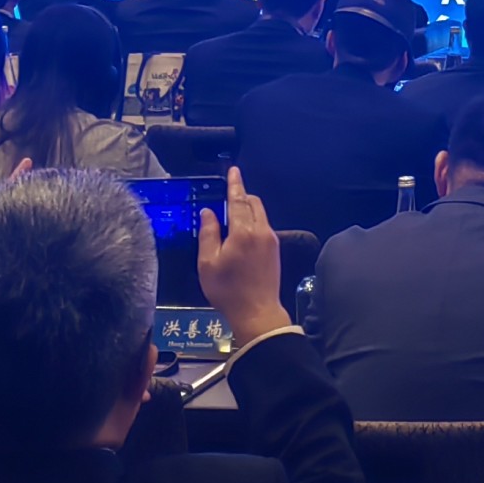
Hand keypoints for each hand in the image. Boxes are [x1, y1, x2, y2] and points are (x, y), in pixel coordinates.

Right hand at [198, 169, 291, 341]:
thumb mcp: (208, 263)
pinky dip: (252, 221)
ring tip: (232, 213)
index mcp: (243, 231)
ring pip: (260, 214)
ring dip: (247, 209)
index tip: (234, 170)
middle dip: (241, 195)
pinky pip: (263, 226)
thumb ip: (208, 234)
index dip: (234, 184)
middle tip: (228, 193)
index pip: (238, 200)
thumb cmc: (228, 290)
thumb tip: (208, 213)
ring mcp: (271, 240)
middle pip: (253, 203)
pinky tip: (242, 232)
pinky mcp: (275, 250)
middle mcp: (261, 231)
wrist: (257, 311)